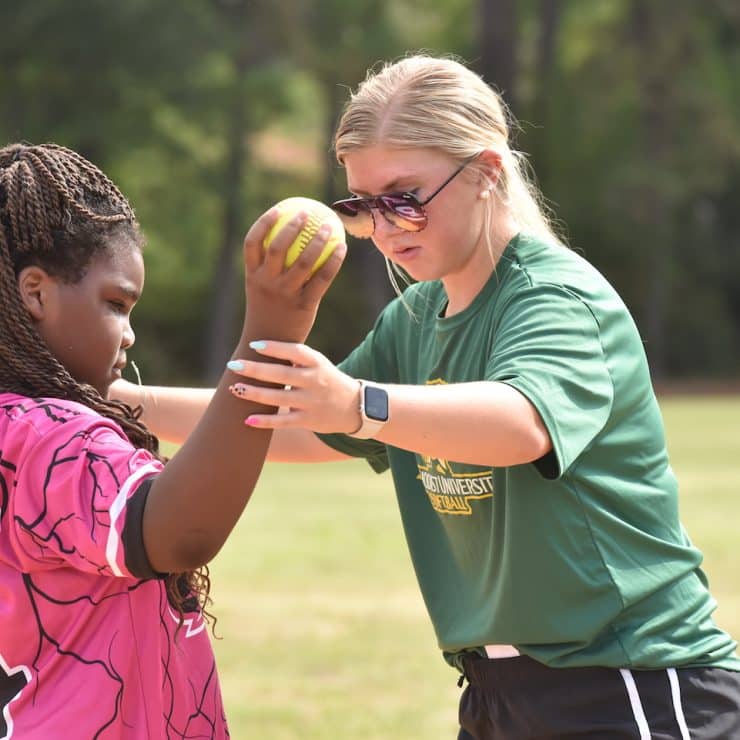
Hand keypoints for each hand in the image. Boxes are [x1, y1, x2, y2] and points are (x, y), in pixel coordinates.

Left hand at [226, 341, 361, 433]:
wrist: (355, 407)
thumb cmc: (326, 380)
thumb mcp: (318, 363)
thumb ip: (295, 357)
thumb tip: (259, 347)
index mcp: (317, 363)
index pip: (295, 352)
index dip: (275, 348)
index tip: (254, 345)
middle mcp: (314, 381)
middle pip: (282, 374)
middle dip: (256, 369)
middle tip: (233, 364)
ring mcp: (311, 402)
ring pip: (279, 398)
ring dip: (255, 393)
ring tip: (234, 388)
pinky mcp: (308, 420)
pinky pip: (283, 421)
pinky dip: (265, 421)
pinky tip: (247, 420)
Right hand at [241, 208, 345, 342]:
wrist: (270, 347)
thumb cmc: (268, 314)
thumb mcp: (262, 291)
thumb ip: (269, 269)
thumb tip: (285, 239)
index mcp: (252, 276)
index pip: (252, 242)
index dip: (264, 222)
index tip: (279, 208)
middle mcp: (267, 283)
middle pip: (278, 247)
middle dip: (292, 226)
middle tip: (307, 213)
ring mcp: (285, 295)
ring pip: (304, 261)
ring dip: (319, 240)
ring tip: (330, 226)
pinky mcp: (304, 305)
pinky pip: (322, 278)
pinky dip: (333, 261)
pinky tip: (343, 248)